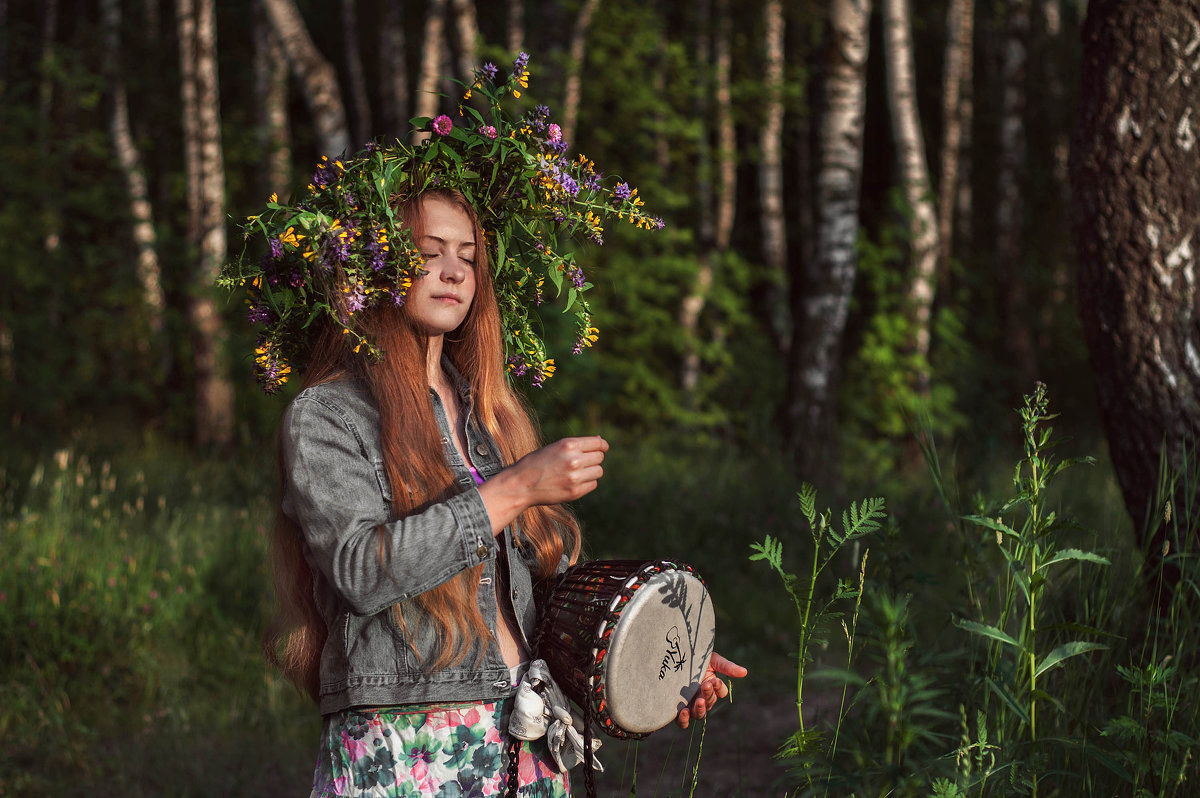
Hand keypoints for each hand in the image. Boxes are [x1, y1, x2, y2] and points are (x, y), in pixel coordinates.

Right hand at [478, 436, 607, 533]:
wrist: (521, 484)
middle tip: (583, 462)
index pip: (598, 444)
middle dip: (594, 459)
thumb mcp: (555, 447)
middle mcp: (574, 460)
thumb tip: (600, 441)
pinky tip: (573, 482)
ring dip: (591, 471)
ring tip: (577, 473)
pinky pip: (592, 484)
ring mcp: (575, 477)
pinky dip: (587, 483)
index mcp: (569, 445)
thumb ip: (577, 445)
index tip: (603, 448)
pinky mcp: (575, 492)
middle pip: (599, 458)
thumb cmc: (537, 463)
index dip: (602, 446)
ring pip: (598, 472)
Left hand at [676, 652, 746, 728]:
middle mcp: (703, 698)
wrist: (677, 657)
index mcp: (713, 687)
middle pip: (710, 703)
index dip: (719, 688)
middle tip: (706, 685)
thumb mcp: (713, 660)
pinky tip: (683, 712)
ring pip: (699, 714)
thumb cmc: (696, 658)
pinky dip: (685, 720)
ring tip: (699, 701)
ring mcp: (691, 704)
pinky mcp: (678, 710)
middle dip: (709, 695)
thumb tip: (745, 672)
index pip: (721, 692)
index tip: (714, 680)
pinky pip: (683, 722)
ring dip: (700, 709)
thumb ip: (727, 667)